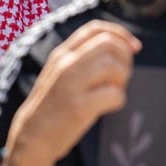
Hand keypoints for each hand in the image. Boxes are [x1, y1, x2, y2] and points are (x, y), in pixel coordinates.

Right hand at [5, 21, 140, 165]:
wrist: (31, 138)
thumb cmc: (53, 107)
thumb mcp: (59, 74)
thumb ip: (81, 59)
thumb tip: (122, 49)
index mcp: (61, 53)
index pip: (95, 28)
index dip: (120, 34)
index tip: (134, 47)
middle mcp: (65, 64)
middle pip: (108, 44)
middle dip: (125, 58)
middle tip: (121, 77)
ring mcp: (70, 85)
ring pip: (113, 66)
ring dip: (122, 79)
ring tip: (113, 92)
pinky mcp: (78, 107)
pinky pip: (113, 94)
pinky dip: (118, 100)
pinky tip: (109, 107)